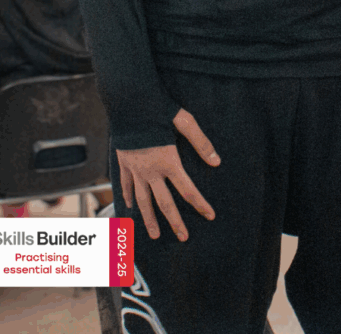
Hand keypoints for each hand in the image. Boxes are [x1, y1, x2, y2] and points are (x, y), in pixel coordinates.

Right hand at [116, 108, 219, 241]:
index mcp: (168, 161)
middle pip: (164, 202)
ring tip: (154, 234)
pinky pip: (126, 185)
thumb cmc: (158, 108)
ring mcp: (135, 168)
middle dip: (175, 222)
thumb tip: (216, 161)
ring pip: (142, 200)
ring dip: (149, 219)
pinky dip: (128, 197)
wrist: (129, 102)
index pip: (188, 189)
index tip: (210, 216)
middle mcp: (151, 170)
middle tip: (183, 237)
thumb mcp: (185, 122)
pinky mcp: (123, 162)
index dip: (200, 204)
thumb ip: (201, 143)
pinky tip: (130, 208)